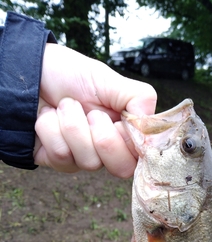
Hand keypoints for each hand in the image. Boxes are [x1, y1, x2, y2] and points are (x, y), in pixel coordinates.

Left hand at [34, 44, 156, 176]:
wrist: (31, 72)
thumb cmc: (72, 75)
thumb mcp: (110, 80)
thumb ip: (139, 100)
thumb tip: (151, 128)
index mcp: (126, 133)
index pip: (143, 157)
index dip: (131, 140)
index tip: (119, 120)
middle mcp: (108, 150)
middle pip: (121, 169)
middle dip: (104, 138)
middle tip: (91, 113)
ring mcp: (83, 158)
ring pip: (89, 162)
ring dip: (73, 125)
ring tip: (65, 106)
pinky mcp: (58, 161)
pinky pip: (62, 156)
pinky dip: (51, 128)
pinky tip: (48, 116)